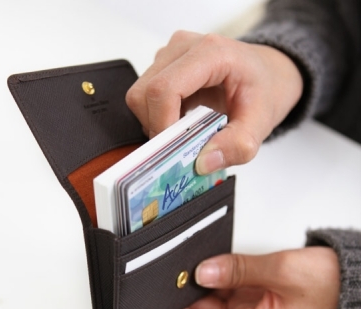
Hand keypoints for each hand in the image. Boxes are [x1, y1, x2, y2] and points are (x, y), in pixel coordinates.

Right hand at [126, 31, 302, 173]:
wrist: (266, 74)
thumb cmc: (264, 91)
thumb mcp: (260, 123)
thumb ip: (237, 146)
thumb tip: (203, 163)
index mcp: (210, 53)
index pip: (165, 88)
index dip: (162, 124)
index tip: (172, 149)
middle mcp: (184, 47)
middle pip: (144, 93)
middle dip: (155, 126)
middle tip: (177, 145)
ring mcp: (170, 54)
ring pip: (140, 96)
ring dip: (154, 122)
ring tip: (181, 133)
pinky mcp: (164, 65)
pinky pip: (145, 96)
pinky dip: (156, 117)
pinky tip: (179, 122)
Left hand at [168, 247, 339, 308]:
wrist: (350, 283)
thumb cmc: (325, 286)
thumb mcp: (280, 272)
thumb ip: (238, 270)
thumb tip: (203, 271)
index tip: (165, 289)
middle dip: (184, 291)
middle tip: (173, 266)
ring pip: (208, 297)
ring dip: (198, 281)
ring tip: (187, 259)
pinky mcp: (250, 295)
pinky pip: (222, 287)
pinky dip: (213, 274)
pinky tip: (207, 260)